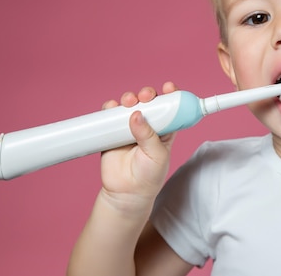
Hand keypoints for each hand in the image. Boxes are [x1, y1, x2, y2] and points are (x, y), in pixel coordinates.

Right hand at [98, 82, 177, 212]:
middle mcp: (148, 125)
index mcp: (165, 129)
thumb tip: (137, 115)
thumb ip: (148, 135)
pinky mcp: (113, 132)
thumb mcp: (157, 155)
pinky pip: (110, 115)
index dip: (170, 95)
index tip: (168, 88)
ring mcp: (130, 127)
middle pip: (149, 102)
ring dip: (129, 98)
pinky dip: (110, 107)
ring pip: (130, 105)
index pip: (170, 107)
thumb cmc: (149, 176)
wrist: (126, 193)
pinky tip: (112, 107)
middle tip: (145, 96)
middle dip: (147, 94)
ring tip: (129, 102)